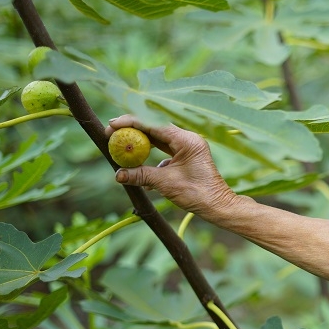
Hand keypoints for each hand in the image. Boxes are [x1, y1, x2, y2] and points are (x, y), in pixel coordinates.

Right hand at [106, 115, 236, 218]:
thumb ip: (141, 175)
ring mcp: (188, 147)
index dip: (131, 123)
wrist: (217, 206)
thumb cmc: (197, 194)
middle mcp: (188, 139)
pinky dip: (150, 158)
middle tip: (111, 132)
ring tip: (121, 146)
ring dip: (140, 144)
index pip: (154, 124)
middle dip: (133, 130)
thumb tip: (117, 174)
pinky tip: (139, 169)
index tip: (112, 125)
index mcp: (187, 140)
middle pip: (155, 128)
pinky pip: (164, 152)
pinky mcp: (186, 157)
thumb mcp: (165, 183)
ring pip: (159, 139)